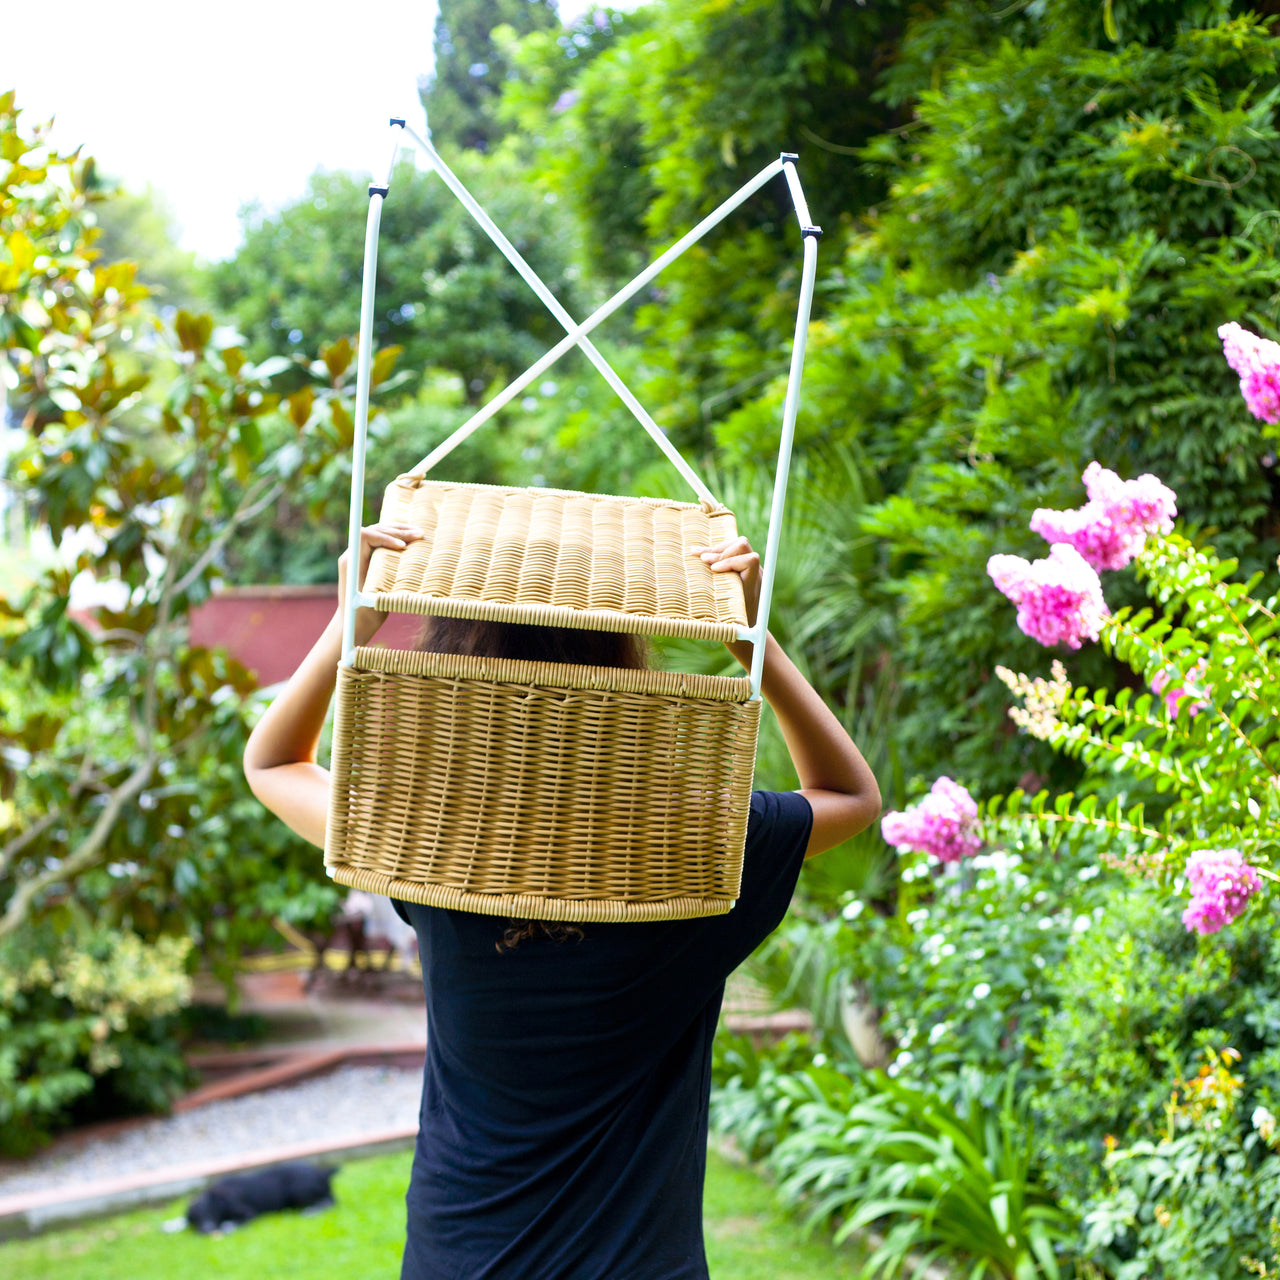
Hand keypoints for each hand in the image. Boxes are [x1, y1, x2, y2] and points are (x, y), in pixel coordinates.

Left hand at [337, 522, 422, 643]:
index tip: (403, 546)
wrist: (353, 623)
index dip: (385, 536)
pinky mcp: (365, 559)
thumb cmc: (366, 614)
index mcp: (352, 561)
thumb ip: (385, 581)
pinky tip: (411, 540)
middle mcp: (352, 555)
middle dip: (398, 531)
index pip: (366, 536)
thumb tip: (404, 566)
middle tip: (420, 534)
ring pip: (378, 533)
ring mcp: (358, 555)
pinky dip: (395, 538)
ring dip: (398, 531)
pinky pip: (380, 542)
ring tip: (419, 533)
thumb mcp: (377, 598)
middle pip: (374, 530)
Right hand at [689, 535, 760, 627]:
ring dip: (715, 549)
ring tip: (696, 555)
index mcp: (754, 584)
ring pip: (735, 545)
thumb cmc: (733, 627)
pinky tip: (696, 553)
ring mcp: (749, 569)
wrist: (747, 633)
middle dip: (720, 551)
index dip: (730, 561)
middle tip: (703, 560)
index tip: (714, 571)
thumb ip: (718, 603)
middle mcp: (755, 573)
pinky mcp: (741, 569)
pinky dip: (714, 552)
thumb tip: (696, 597)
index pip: (750, 560)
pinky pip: (730, 552)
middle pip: (742, 545)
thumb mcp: (725, 618)